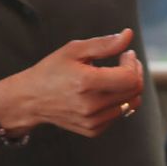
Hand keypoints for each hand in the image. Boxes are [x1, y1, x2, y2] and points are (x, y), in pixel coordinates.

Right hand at [0, 28, 144, 138]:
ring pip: (130, 104)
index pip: (130, 78)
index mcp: (86, 83)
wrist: (30, 99)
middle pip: (134, 91)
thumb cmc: (52, 70)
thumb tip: (129, 35)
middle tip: (125, 62)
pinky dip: (117, 101)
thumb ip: (104, 44)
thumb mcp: (74, 50)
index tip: (127, 54)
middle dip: (135, 73)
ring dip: (128, 88)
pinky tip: (103, 92)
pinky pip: (118, 114)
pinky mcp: (93, 130)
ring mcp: (93, 121)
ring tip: (116, 75)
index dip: (133, 64)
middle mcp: (91, 106)